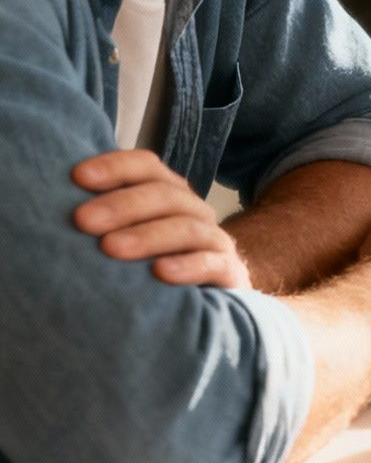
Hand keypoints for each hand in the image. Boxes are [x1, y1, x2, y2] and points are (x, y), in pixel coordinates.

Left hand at [72, 150, 251, 289]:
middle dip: (122, 205)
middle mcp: (194, 212)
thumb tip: (47, 204)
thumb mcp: (130, 236)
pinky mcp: (230, 273)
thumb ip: (103, 219)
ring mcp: (215, 241)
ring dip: (148, 235)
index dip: (115, 167)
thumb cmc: (155, 265)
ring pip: (187, 228)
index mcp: (169, 195)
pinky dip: (188, 265)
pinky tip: (160, 272)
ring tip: (111, 249)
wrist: (214, 296)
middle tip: (83, 221)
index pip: (147, 166)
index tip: (78, 178)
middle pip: (165, 196)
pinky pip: (213, 264)